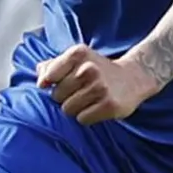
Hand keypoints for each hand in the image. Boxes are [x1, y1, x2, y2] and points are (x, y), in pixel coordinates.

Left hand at [36, 45, 154, 124]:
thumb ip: (53, 65)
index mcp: (78, 54)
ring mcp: (100, 87)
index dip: (51, 83)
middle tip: (81, 91)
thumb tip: (39, 77)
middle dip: (65, 97)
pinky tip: (97, 107)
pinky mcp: (109, 105)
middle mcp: (89, 69)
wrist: (133, 78)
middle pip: (57, 96)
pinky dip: (87, 116)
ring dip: (76, 108)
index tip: (59, 83)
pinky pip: (82, 119)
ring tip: (89, 99)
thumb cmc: (99, 69)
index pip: (49, 76)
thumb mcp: (77, 59)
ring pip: (68, 109)